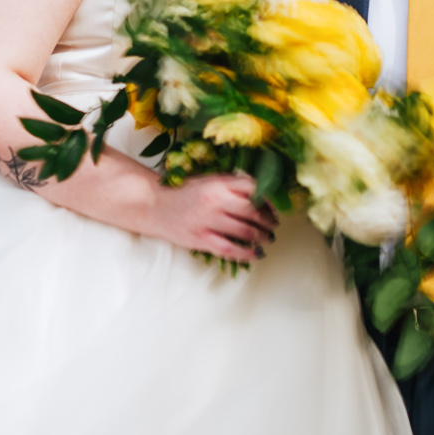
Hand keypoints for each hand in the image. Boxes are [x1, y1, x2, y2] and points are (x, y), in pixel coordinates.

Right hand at [147, 172, 277, 262]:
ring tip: (268, 238)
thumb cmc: (185, 191)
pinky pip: (230, 249)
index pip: (254, 188)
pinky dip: (247, 253)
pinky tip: (257, 254)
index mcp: (219, 183)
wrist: (155, 205)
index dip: (270, 197)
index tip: (278, 204)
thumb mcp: (210, 180)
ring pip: (245, 231)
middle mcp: (215, 201)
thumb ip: (232, 184)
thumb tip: (262, 193)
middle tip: (275, 224)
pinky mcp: (201, 239)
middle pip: (253, 211)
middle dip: (269, 220)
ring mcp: (208, 221)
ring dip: (262, 236)